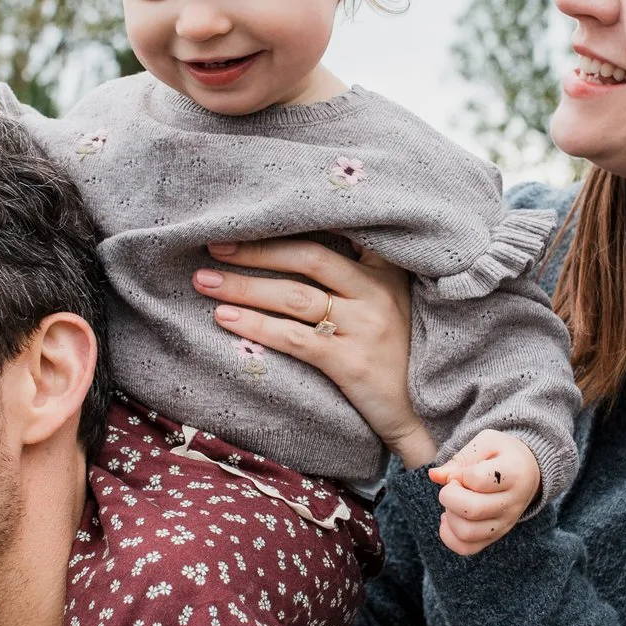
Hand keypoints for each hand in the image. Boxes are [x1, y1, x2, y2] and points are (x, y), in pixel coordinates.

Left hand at [193, 238, 434, 465]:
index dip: (297, 218)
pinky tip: (225, 319)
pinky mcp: (351, 362)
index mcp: (386, 272)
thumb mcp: (390, 302)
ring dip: (244, 287)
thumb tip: (297, 246)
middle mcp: (377, 293)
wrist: (420, 413)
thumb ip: (359, 273)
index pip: (342, 230)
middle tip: (215, 244)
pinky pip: (294, 338)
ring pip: (295, 296)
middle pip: (309, 257)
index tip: (253, 211)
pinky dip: (255, 325)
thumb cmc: (395, 355)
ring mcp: (365, 327)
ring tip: (205, 282)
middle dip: (257, 250)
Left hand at [429, 431, 541, 554]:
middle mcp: (513, 503)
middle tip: (453, 486)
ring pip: (467, 533)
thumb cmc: (502, 455)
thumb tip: (434, 475)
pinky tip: (449, 517)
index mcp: (515, 474)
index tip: (461, 471)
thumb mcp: (486, 443)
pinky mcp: (495, 537)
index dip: (460, 474)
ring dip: (449, 515)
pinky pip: (466, 548)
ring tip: (454, 501)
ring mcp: (505, 524)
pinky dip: (449, 536)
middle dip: (449, 495)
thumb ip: (461, 458)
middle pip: (472, 510)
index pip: (479, 480)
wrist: (527, 472)